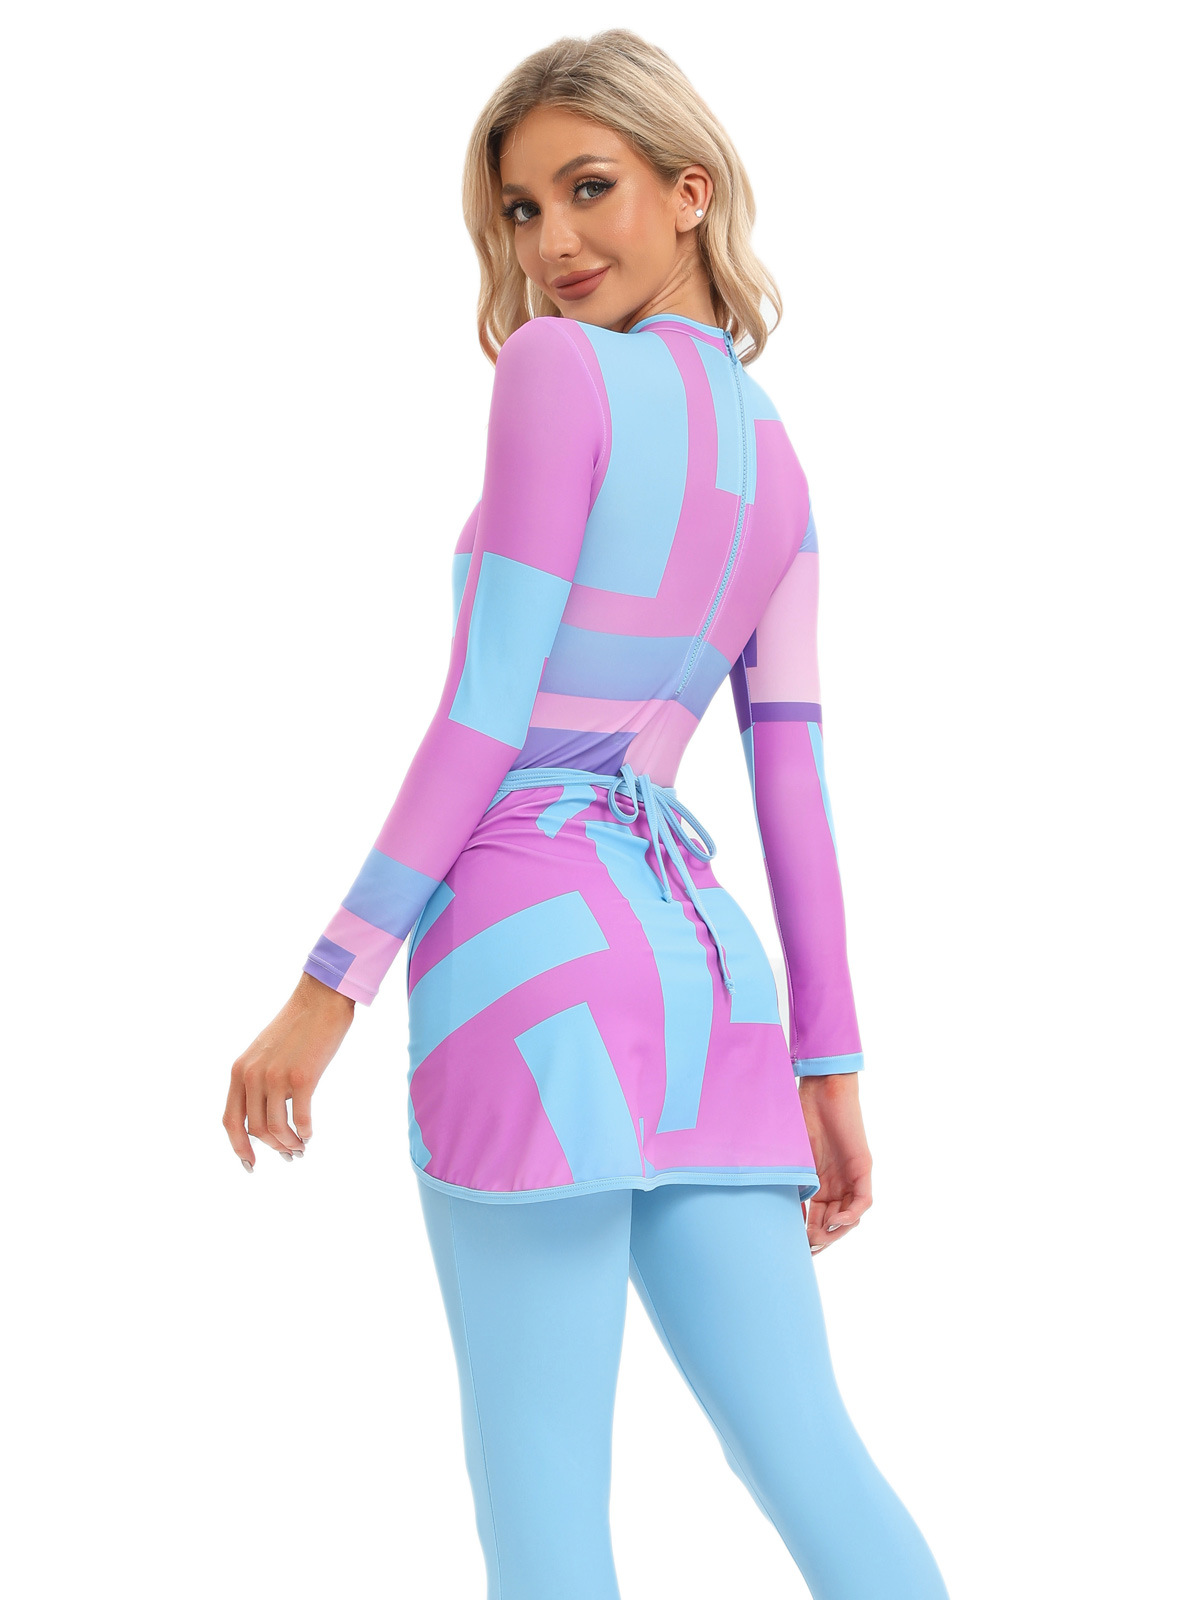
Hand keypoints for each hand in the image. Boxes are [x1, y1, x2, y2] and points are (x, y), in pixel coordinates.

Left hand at [223, 973, 355, 1170]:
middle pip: (255, 1129)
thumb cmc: (298, 1027)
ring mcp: (276, 1077)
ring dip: (290, 1144)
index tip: (250, 1164)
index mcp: (239, 1071)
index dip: (239, 1147)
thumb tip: (268, 1120)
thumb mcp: (264, 1053)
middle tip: (290, 1154)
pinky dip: (305, 1132)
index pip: (230, 1120)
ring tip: (301, 1147)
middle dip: (273, 1148)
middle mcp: (252, 1076)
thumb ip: (259, 1082)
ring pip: (276, 1128)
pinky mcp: (302, 1077)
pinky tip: (311, 1133)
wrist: (320, 999)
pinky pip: (300, 1119)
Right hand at [797, 1072, 871, 1253]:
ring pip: (850, 1218)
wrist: (820, 1088)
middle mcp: (837, 1185)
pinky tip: (836, 1221)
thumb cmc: (800, 1116)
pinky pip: (863, 1201)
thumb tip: (764, 1208)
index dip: (806, 1237)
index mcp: (819, 1184)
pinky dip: (852, 1215)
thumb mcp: (789, 1157)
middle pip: (833, 1224)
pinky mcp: (862, 1168)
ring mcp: (851, 1177)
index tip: (791, 1249)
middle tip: (805, 1248)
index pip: (816, 1220)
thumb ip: (785, 1181)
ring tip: (818, 1239)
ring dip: (835, 1232)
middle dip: (820, 1240)